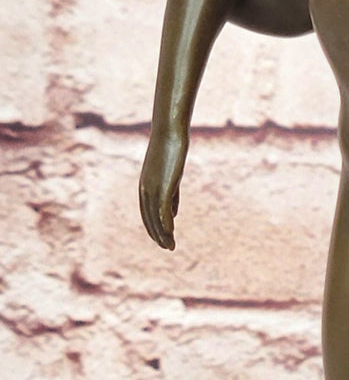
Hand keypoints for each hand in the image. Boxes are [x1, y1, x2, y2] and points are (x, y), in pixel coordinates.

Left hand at [139, 122, 187, 249]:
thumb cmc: (171, 149)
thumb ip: (171, 194)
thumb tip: (172, 213)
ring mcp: (153, 187)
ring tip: (170, 246)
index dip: (154, 228)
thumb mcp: (170, 175)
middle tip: (168, 248)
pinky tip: (171, 233)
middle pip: (150, 218)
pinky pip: (163, 208)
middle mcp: (145, 188)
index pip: (147, 213)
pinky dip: (166, 222)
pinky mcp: (163, 184)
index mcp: (145, 186)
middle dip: (158, 235)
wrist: (169, 131)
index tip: (163, 240)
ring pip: (155, 216)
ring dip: (163, 234)